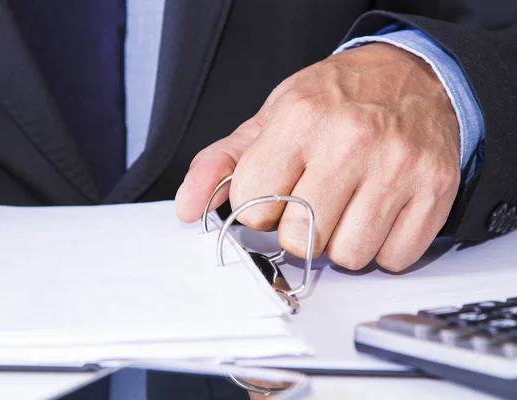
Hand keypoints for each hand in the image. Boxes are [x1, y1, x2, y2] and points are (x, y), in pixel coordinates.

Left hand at [175, 43, 459, 271]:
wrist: (411, 78)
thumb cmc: (336, 101)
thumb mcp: (270, 119)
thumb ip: (222, 162)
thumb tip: (188, 208)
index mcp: (300, 117)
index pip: (253, 205)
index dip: (260, 207)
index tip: (277, 192)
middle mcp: (350, 140)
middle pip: (300, 239)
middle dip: (299, 229)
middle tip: (315, 199)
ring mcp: (397, 166)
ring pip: (347, 255)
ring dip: (341, 241)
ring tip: (348, 203)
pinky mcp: (434, 189)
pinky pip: (393, 257)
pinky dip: (382, 245)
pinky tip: (380, 211)